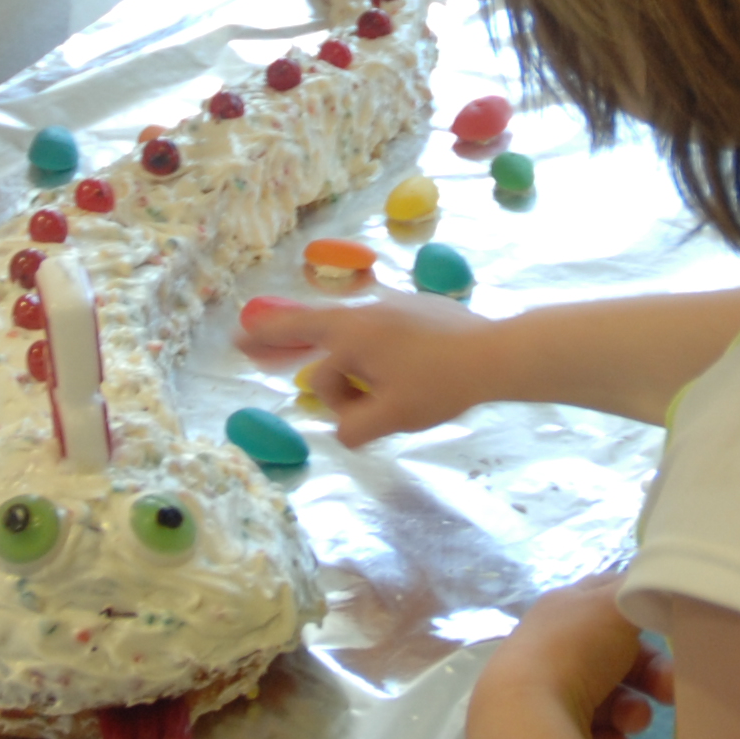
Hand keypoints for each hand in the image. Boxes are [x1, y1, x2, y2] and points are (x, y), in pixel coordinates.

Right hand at [242, 291, 503, 446]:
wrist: (497, 352)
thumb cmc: (442, 383)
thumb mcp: (392, 416)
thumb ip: (356, 427)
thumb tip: (343, 430)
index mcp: (353, 336)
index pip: (309, 357)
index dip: (287, 366)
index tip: (246, 357)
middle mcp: (366, 314)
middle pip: (310, 324)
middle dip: (276, 336)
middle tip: (242, 338)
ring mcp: (392, 308)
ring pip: (345, 330)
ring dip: (320, 346)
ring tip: (295, 352)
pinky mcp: (416, 312)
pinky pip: (373, 331)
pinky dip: (357, 347)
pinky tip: (367, 362)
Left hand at [480, 576, 678, 738]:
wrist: (526, 718)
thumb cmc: (574, 650)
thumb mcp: (614, 604)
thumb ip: (640, 591)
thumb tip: (653, 588)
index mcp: (565, 610)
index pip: (606, 599)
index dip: (639, 608)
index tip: (669, 625)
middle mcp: (556, 650)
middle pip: (620, 660)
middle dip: (653, 675)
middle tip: (670, 692)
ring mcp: (552, 695)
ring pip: (613, 702)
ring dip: (633, 712)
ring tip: (631, 721)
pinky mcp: (552, 737)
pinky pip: (597, 738)